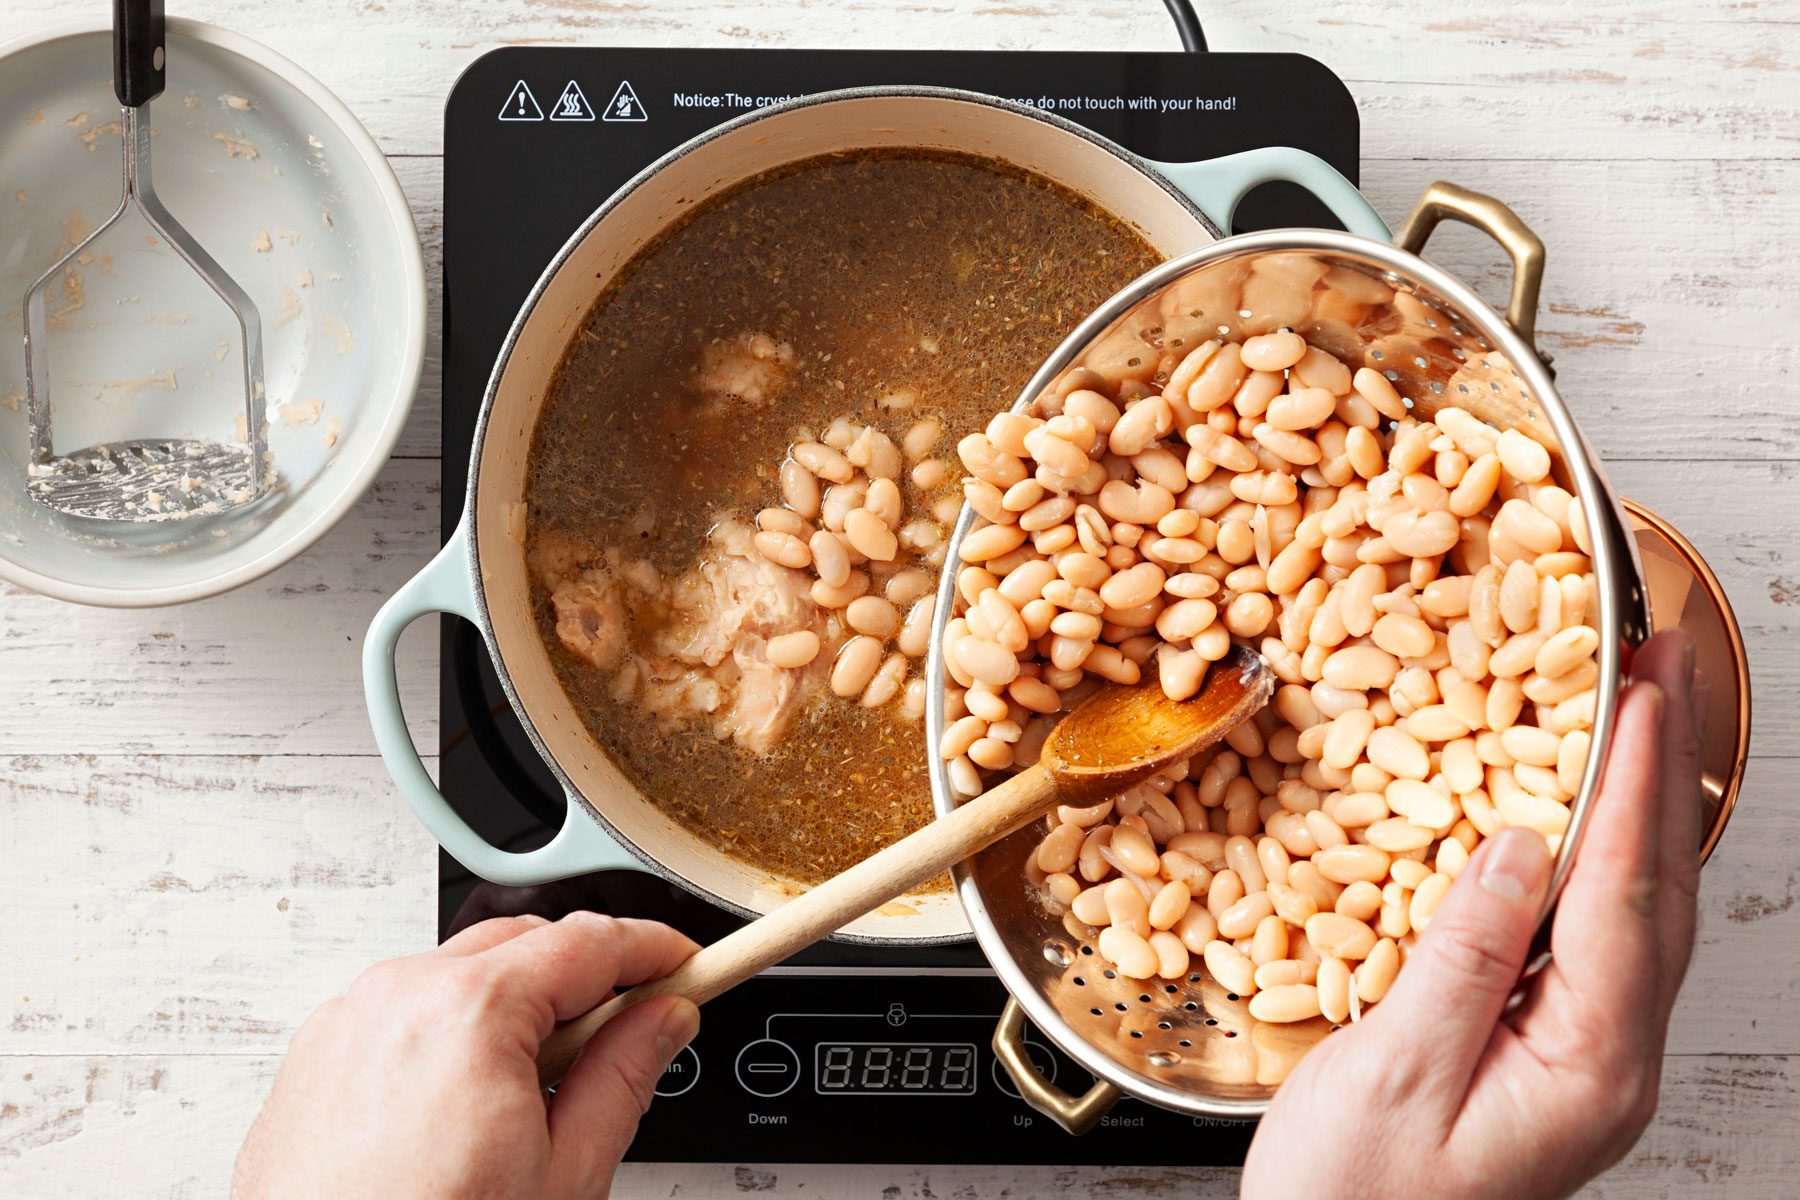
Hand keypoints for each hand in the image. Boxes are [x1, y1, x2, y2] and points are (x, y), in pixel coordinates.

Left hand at [232, 913, 699, 1199]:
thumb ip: (623, 1077)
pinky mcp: (315, 1057)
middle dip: (582, 979)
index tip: (684, 965)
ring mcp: (347, 1022)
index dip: (653, 950)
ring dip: (512, 1006)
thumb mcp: (563, 1176)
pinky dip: (448, 1034)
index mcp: (471, 1013)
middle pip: (523, 943)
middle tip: (628, 1035)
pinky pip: (402, 1012)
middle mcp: (399, 996)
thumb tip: (663, 1021)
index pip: (590, 942)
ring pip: (460, 974)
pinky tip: (467, 1109)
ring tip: (536, 1097)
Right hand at [1242, 630, 1704, 1199]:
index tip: (1639, 687)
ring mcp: (1587, 1060)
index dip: (1631, 778)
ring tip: (1643, 713)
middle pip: (1659, 889)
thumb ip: (1460, 957)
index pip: (1623, 893)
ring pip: (1640, 908)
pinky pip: (1600, 934)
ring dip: (1644, 802)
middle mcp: (1608, 1061)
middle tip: (1668, 665)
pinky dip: (1605, 855)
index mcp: (1586, 1065)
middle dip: (1667, 766)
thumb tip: (1516, 847)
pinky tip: (1584, 818)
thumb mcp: (1393, 1075)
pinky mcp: (1551, 1054)